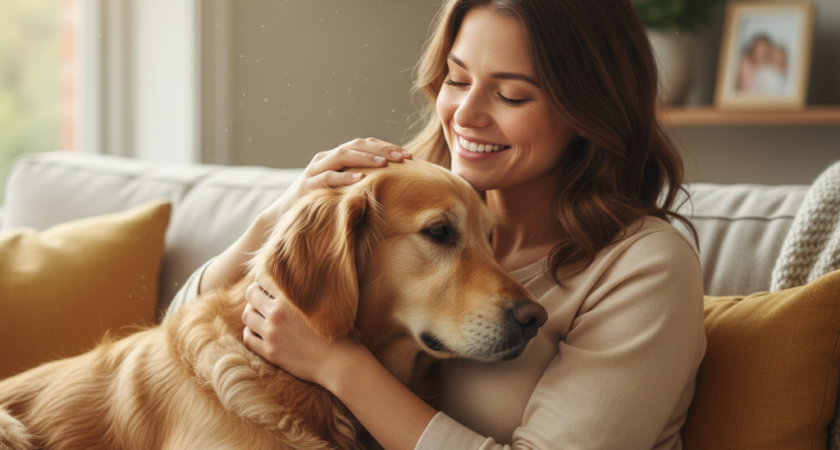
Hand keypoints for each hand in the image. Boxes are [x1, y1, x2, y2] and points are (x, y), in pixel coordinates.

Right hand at [198, 138, 410, 295]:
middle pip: (356, 145)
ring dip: (365, 158)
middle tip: (404, 157)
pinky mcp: (306, 185)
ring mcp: (314, 170)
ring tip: (385, 164)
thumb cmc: (319, 206)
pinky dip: (344, 177)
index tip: (409, 156)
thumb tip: (394, 186)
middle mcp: (325, 159)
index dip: (386, 147)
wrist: (283, 218)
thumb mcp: (342, 191)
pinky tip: (360, 179)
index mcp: (336, 158)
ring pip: (342, 156)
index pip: (364, 144)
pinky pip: (327, 178)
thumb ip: (360, 183)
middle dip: (382, 150)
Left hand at [241, 282, 361, 386]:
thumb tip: (303, 279)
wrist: (337, 361)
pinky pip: (248, 339)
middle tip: (261, 297)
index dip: (265, 280)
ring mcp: (271, 334)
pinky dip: (249, 332)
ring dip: (251, 312)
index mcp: (289, 299)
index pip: (264, 280)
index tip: (269, 284)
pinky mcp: (270, 352)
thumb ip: (308, 291)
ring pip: (247, 317)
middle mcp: (276, 314)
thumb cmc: (337, 331)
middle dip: (255, 293)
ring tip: (259, 313)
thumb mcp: (325, 304)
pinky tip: (257, 331)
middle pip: (251, 295)